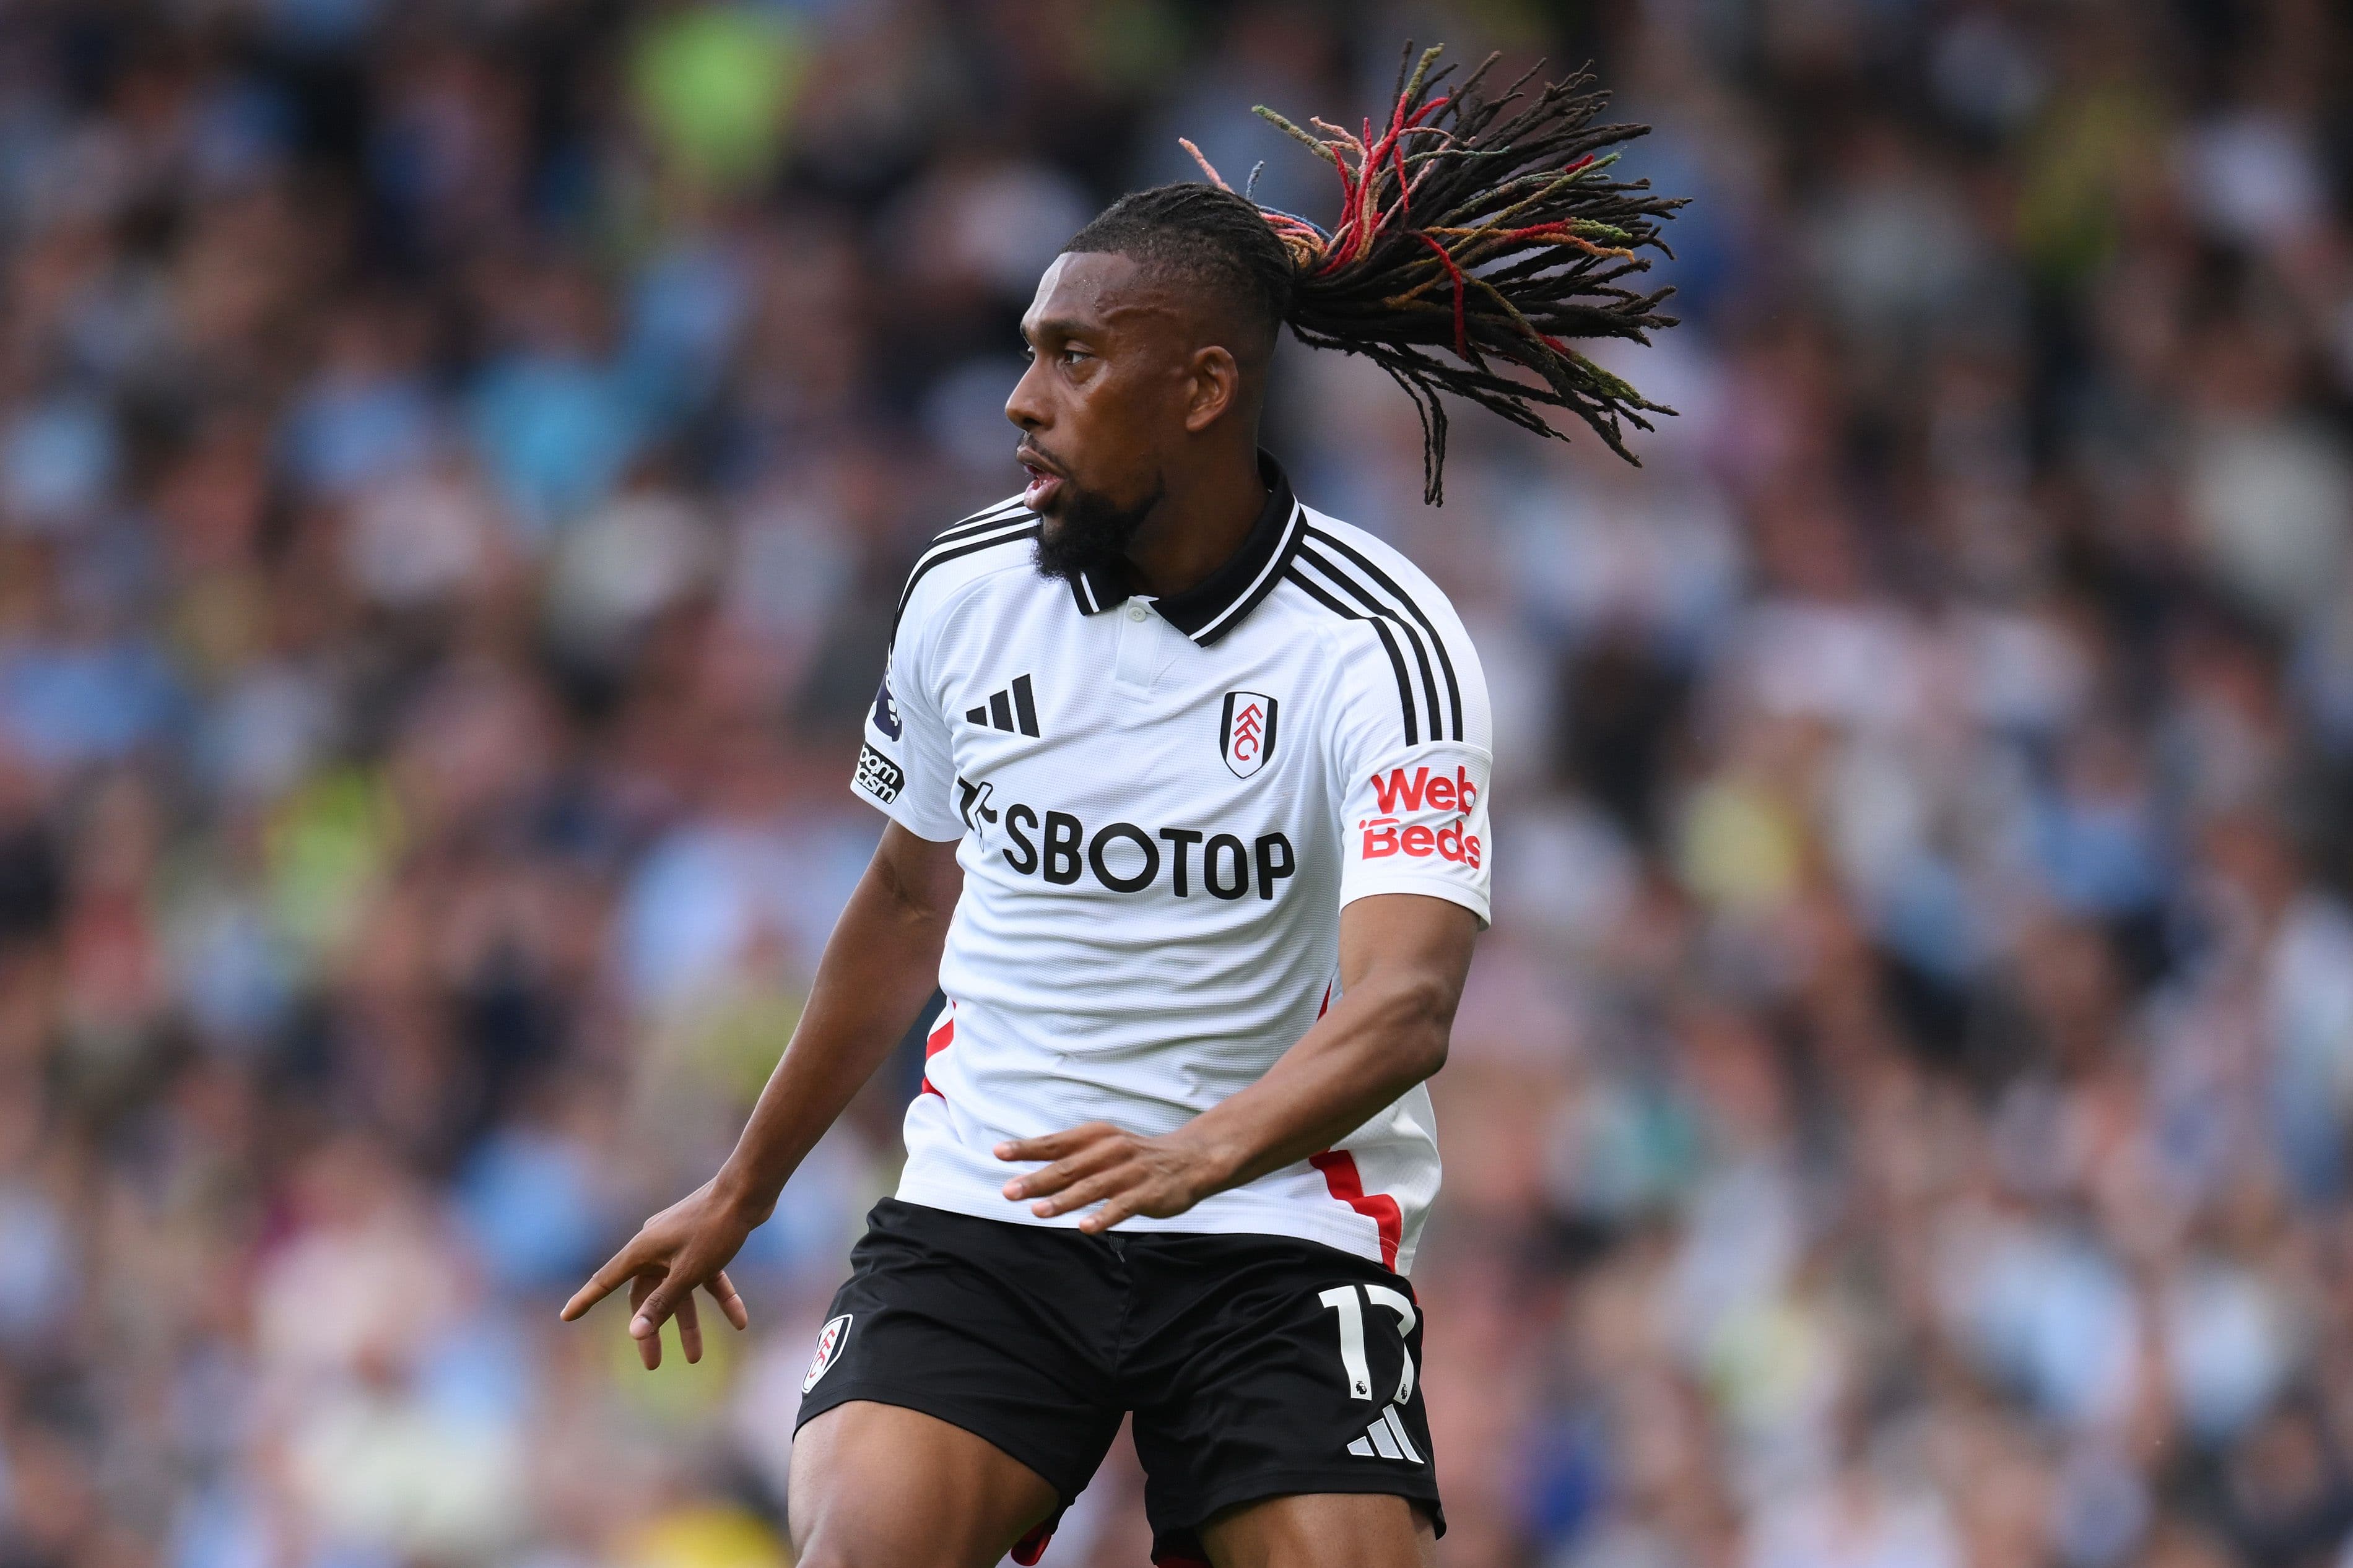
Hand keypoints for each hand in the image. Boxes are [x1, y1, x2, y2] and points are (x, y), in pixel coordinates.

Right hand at [561, 1178, 756, 1368]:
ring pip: (679, 1290)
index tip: (566, 1316)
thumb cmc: (714, 1229)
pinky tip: (740, 1322)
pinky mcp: (704, 1244)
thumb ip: (661, 1303)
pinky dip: (721, 1298)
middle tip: (653, 1365)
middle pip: (647, 1296)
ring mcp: (679, 1245)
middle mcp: (655, 1248)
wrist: (748, 1191)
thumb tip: (634, 1332)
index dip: (585, 1300)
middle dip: (652, 1330)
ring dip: (689, 1322)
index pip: (605, 1281)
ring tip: (696, 1358)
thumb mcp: (688, 1273)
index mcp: (642, 1252)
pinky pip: (707, 1277)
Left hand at [995, 1122, 1225, 1233]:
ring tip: (1037, 1212)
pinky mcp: (1147, 1194)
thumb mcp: (1101, 1147)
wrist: (1188, 1160)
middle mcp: (1110, 1151)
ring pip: (1091, 1188)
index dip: (1026, 1147)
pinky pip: (1121, 1207)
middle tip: (1009, 1191)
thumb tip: (1025, 1170)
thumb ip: (1068, 1158)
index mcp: (1095, 1137)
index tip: (998, 1152)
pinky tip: (1085, 1227)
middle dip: (1036, 1180)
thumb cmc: (1133, 1156)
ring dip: (1063, 1200)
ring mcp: (1129, 1173)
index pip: (1055, 1142)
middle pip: (1067, 1167)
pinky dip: (1103, 1217)